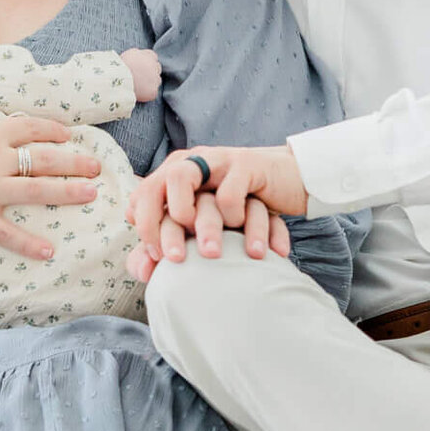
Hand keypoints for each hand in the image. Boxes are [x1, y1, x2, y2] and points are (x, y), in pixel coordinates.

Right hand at [0, 53, 100, 260]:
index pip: (31, 127)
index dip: (54, 130)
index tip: (69, 135)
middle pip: (44, 159)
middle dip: (74, 162)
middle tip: (96, 167)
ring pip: (36, 190)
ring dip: (67, 192)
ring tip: (90, 194)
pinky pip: (6, 231)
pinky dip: (28, 243)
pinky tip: (49, 251)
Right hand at [121, 48, 161, 103]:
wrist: (116, 80)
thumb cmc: (119, 66)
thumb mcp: (129, 54)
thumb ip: (138, 54)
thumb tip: (139, 57)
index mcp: (149, 55)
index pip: (152, 56)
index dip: (146, 61)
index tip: (141, 65)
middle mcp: (155, 66)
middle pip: (157, 68)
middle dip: (150, 71)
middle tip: (140, 76)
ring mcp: (155, 80)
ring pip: (157, 80)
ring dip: (150, 82)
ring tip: (138, 85)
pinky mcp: (153, 92)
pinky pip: (153, 92)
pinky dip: (147, 93)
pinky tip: (139, 93)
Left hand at [124, 144, 305, 279]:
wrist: (289, 179)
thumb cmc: (241, 207)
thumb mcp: (207, 222)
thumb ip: (174, 243)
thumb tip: (141, 270)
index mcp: (175, 173)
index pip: (142, 196)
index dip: (145, 228)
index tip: (159, 259)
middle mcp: (190, 161)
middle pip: (156, 186)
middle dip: (162, 226)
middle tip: (176, 259)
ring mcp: (215, 160)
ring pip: (184, 181)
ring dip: (198, 225)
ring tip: (214, 254)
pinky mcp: (245, 165)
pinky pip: (229, 193)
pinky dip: (235, 219)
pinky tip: (248, 241)